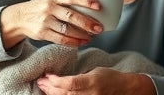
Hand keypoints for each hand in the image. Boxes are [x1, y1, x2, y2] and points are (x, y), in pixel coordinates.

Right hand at [0, 0, 102, 48]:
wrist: (19, 17)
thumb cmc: (44, 6)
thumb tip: (97, 4)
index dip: (86, 1)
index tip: (99, 6)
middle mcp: (48, 7)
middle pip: (71, 16)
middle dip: (87, 23)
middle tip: (100, 28)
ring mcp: (44, 21)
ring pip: (67, 30)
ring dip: (82, 35)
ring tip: (93, 36)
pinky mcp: (42, 33)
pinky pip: (61, 39)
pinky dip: (74, 42)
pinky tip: (83, 42)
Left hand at [37, 68, 153, 94]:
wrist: (123, 89)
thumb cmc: (110, 77)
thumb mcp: (96, 71)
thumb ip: (79, 76)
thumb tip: (61, 78)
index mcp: (92, 81)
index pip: (69, 83)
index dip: (56, 80)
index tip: (48, 74)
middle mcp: (89, 93)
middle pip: (64, 92)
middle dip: (49, 87)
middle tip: (40, 80)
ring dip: (51, 93)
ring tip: (43, 87)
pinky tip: (53, 93)